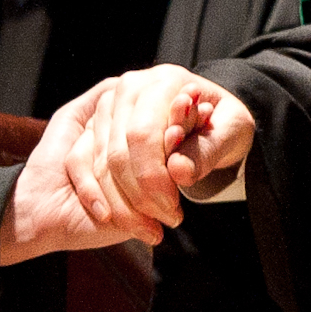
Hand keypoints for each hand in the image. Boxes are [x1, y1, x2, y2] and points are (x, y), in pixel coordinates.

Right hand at [39, 67, 244, 247]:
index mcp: (164, 82)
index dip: (153, 179)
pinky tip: (108, 217)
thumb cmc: (221, 124)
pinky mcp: (93, 122)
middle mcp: (130, 87)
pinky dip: (93, 194)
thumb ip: (205, 152)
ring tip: (149, 229)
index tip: (173, 213)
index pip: (144, 135)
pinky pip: (80, 161)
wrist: (210, 115)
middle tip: (165, 222)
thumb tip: (178, 171)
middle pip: (119, 151)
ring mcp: (107, 104)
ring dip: (120, 203)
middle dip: (140, 196)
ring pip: (100, 161)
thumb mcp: (230, 134)